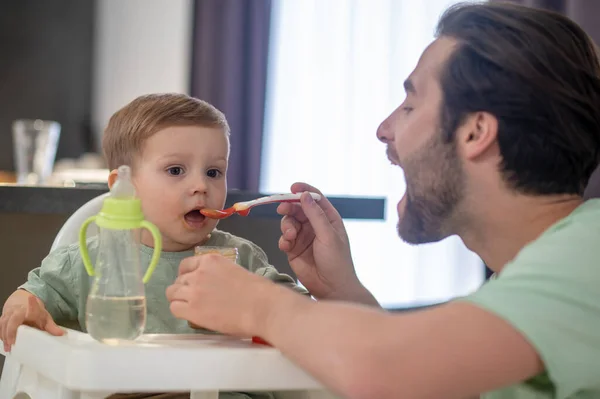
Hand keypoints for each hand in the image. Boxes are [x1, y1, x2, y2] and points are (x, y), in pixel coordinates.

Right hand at [0, 294, 63, 351]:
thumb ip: (51, 327)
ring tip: (7, 348)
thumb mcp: (44, 318)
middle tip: (12, 343)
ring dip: (4, 336)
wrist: (22, 301)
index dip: (32, 302)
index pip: (32, 305)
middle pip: (12, 319)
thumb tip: (62, 334)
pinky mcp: (2, 318)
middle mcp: (18, 310)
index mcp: (31, 309)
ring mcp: (8, 314)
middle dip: (11, 331)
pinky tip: (3, 344)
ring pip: (3, 324)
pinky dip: (0, 335)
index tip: (31, 297)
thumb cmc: (34, 312)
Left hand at [166, 254, 279, 336]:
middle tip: (194, 299)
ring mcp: (194, 290)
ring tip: (192, 308)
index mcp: (210, 260)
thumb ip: (218, 273)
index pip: (185, 265)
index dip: (187, 276)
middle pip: (178, 280)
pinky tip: (192, 315)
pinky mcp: (192, 309)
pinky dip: (180, 312)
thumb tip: (213, 284)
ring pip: (172, 294)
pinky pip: (174, 308)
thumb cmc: (257, 291)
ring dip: (180, 300)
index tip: (192, 284)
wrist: (261, 307)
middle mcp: (198, 272)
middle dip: (183, 289)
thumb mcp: (234, 270)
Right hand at [278, 183, 374, 302]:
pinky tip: (287, 246)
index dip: (304, 190)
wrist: (332, 288)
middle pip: (297, 209)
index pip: (315, 198)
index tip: (292, 187)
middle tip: (282, 209)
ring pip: (288, 222)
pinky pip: (283, 238)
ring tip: (290, 237)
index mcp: (328, 218)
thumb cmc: (337, 261)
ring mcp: (303, 237)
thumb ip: (315, 215)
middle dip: (289, 208)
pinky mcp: (294, 249)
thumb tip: (305, 196)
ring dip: (286, 226)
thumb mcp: (328, 235)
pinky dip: (283, 240)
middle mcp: (315, 225)